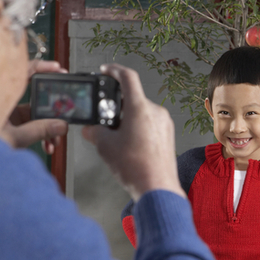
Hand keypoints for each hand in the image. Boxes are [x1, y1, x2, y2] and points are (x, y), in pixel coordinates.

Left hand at [1, 61, 68, 152]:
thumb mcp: (12, 138)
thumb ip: (39, 132)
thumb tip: (60, 126)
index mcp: (1, 94)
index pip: (26, 72)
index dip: (44, 69)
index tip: (58, 70)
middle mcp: (3, 100)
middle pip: (36, 98)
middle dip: (52, 110)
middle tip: (64, 115)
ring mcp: (6, 113)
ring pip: (34, 114)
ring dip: (47, 127)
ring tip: (54, 140)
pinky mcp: (8, 124)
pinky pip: (28, 124)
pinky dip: (38, 133)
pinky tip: (46, 144)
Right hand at [81, 64, 184, 200]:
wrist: (157, 188)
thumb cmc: (136, 168)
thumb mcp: (105, 147)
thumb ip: (95, 132)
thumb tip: (90, 130)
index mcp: (139, 108)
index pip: (127, 77)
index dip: (114, 70)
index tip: (106, 71)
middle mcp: (155, 111)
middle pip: (133, 99)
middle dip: (117, 108)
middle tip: (105, 120)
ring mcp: (164, 123)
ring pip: (141, 113)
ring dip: (128, 120)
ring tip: (117, 139)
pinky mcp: (168, 135)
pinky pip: (150, 125)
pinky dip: (138, 130)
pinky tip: (130, 147)